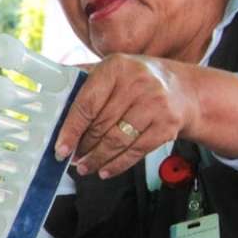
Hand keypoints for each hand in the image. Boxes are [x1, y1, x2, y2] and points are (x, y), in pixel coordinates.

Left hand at [54, 54, 195, 178]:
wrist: (186, 90)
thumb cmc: (140, 80)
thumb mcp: (114, 70)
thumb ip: (85, 79)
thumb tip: (51, 93)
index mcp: (116, 67)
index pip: (87, 104)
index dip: (71, 130)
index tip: (60, 148)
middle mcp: (137, 83)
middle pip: (101, 125)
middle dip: (83, 147)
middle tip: (71, 158)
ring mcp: (155, 105)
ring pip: (117, 141)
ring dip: (97, 158)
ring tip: (85, 166)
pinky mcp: (167, 125)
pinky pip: (136, 151)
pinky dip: (117, 164)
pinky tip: (105, 169)